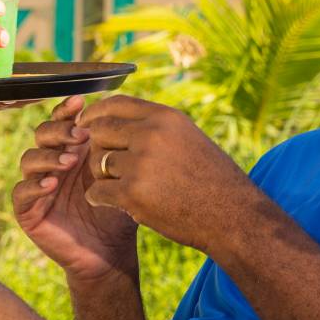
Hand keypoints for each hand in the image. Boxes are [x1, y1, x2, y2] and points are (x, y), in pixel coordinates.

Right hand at [13, 96, 140, 282]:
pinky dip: (34, 185)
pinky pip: (21, 192)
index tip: (80, 102)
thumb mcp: (120, 176)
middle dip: (59, 130)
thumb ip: (115, 148)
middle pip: (42, 133)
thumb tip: (117, 112)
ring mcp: (38, 185)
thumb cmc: (118, 211)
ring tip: (70, 161)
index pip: (62, 121)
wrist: (111, 251)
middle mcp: (52, 163)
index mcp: (73, 149)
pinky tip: (51, 184)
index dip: (66, 109)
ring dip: (49, 156)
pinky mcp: (28, 210)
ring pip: (29, 159)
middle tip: (80, 134)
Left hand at [77, 94, 262, 253]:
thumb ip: (156, 127)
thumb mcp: (188, 138)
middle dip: (98, 148)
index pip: (116, 104)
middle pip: (100, 131)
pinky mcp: (133, 193)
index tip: (86, 124)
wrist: (232, 216)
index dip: (96, 114)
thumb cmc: (212, 179)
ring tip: (123, 187)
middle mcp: (151, 134)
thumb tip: (119, 119)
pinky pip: (97, 191)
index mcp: (165, 117)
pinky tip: (115, 203)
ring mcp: (141, 163)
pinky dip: (101, 198)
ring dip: (103, 176)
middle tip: (109, 165)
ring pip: (98, 163)